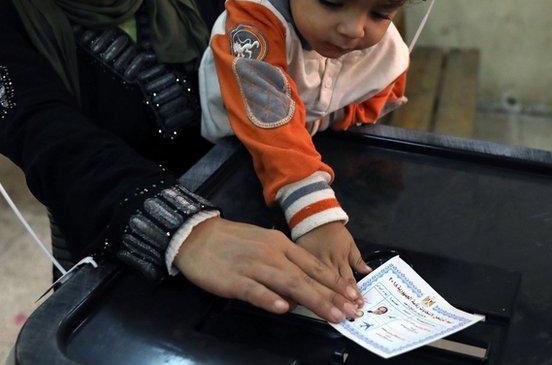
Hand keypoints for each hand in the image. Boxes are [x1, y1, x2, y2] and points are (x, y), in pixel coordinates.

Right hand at [173, 217, 360, 322]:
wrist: (198, 235)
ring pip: (289, 284)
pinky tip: (283, 309)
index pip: (314, 266)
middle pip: (307, 277)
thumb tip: (302, 289)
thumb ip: (284, 264)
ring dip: (314, 301)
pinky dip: (270, 299)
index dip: (335, 282)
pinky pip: (255, 290)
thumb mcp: (264, 244)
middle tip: (352, 313)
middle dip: (332, 297)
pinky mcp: (234, 280)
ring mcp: (254, 266)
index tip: (354, 296)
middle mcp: (272, 254)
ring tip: (332, 316)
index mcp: (281, 245)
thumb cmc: (232, 241)